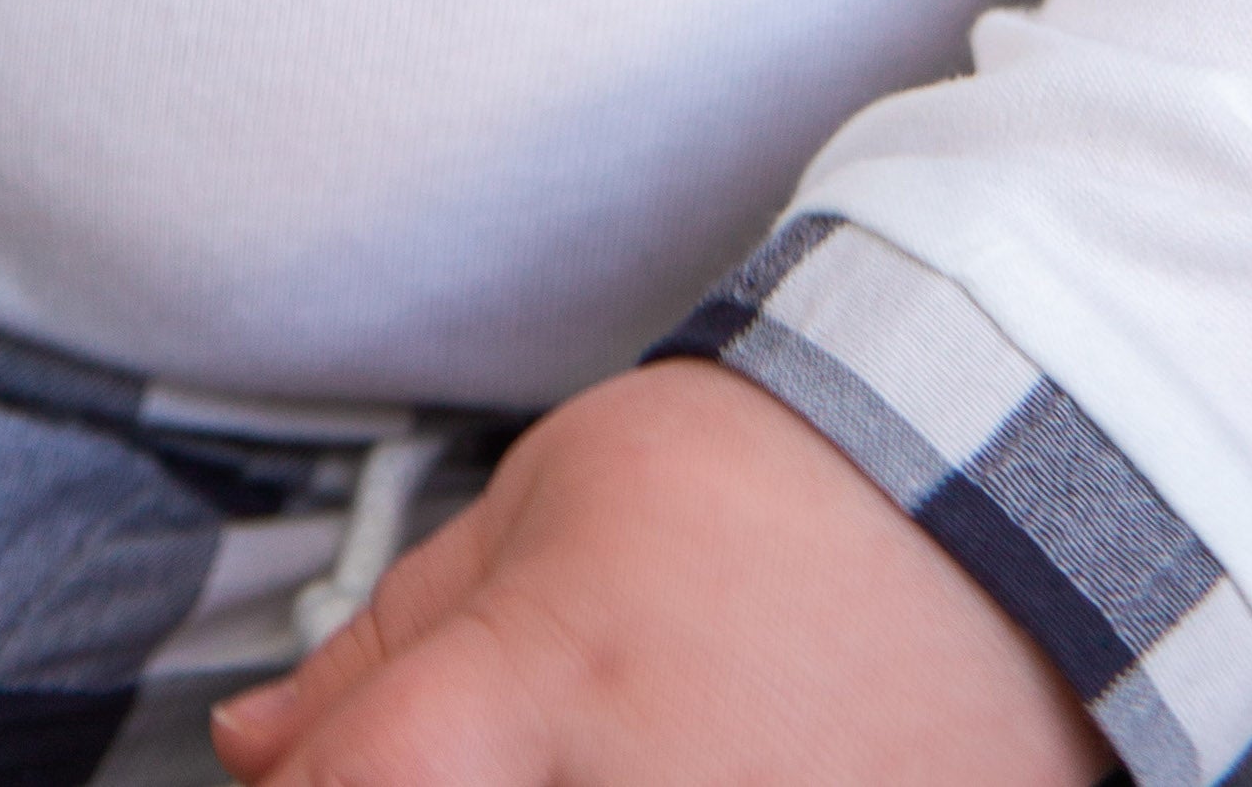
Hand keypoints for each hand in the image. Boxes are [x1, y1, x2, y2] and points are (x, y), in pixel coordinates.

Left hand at [211, 359, 1111, 786]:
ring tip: (633, 731)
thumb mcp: (547, 500)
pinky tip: (706, 753)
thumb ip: (387, 641)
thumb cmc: (772, 492)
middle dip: (437, 780)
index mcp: (546, 684)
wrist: (995, 513)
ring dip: (562, 779)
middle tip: (499, 737)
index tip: (309, 777)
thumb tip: (255, 751)